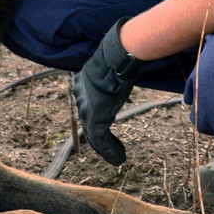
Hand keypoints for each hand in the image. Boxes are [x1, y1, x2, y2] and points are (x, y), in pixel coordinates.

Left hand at [73, 18, 143, 165]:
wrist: (119, 56)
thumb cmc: (122, 54)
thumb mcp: (114, 62)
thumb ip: (116, 67)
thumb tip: (132, 56)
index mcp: (83, 80)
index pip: (87, 103)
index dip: (95, 118)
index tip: (107, 124)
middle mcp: (81, 94)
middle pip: (87, 121)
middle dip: (99, 138)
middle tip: (110, 148)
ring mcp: (86, 106)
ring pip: (94, 135)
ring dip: (106, 149)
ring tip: (119, 159)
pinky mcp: (95, 117)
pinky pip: (101, 140)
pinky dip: (110, 151)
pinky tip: (120, 159)